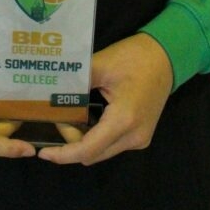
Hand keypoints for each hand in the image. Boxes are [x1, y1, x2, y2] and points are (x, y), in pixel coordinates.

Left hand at [38, 33, 172, 165]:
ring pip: (102, 151)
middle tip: (59, 118)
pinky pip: (112, 144)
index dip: (63, 154)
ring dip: (84, 140)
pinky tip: (87, 117)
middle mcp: (133, 137)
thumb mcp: (100, 65)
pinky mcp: (141, 135)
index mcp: (123, 120)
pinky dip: (96, 137)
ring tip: (70, 117)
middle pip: (93, 154)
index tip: (43, 152)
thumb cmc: (134, 57)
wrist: (166, 55)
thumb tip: (49, 93)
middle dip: (71, 143)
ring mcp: (139, 139)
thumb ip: (75, 83)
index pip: (87, 149)